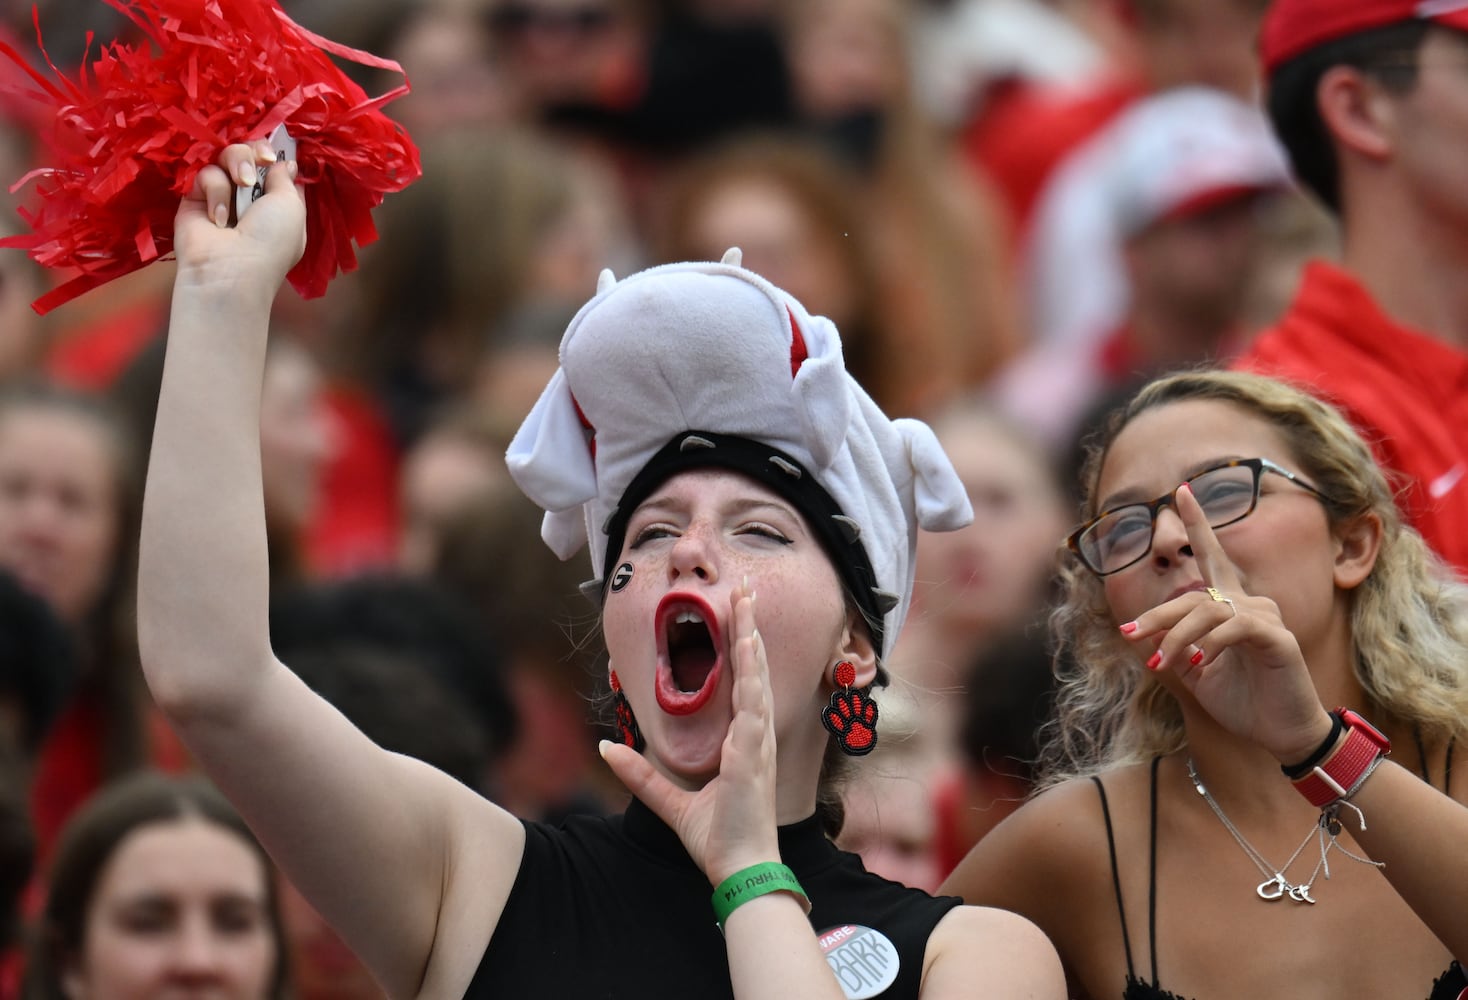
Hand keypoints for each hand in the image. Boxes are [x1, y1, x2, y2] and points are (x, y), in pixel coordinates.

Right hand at [174, 140, 305, 295]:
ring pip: (227, 155)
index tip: (275, 155)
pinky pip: (207, 173)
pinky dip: (216, 191)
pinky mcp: (195, 196)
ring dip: (237, 164)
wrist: (229, 270)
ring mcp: (223, 195)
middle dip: (254, 152)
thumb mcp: (291, 207)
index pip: (275, 165)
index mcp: (278, 203)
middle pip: (250, 152)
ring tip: (241, 184)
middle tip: (258, 161)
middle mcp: (251, 197)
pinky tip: (218, 219)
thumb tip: (284, 162)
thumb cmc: (269, 241)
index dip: (274, 154)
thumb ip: (285, 179)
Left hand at [600, 579, 781, 884]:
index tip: (739, 615)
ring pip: (756, 674)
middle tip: (744, 588)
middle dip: (749, 626)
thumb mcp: (669, 801)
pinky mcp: (753, 751)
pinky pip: (753, 701)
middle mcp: (755, 735)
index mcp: (744, 742)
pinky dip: (752, 670)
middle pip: (754, 668)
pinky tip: (748, 643)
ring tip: (745, 600)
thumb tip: (605, 746)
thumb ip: (639, 773)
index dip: (742, 648)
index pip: (744, 682)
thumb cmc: (717, 839)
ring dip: (751, 635)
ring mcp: (757, 740)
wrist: (739, 869)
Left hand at [1119, 483, 1331, 762]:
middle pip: (1194, 594)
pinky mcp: (1277, 637)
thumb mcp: (1197, 670)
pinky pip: (1234, 627)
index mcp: (1231, 605)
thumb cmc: (1241, 700)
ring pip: (1208, 610)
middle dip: (1158, 615)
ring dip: (1179, 637)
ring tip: (1162, 664)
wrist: (1279, 734)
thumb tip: (1152, 631)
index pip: (1213, 557)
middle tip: (1130, 635)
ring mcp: (1266, 617)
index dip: (1199, 523)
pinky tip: (1202, 662)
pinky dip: (1211, 643)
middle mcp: (1251, 602)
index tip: (1181, 491)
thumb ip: (1178, 644)